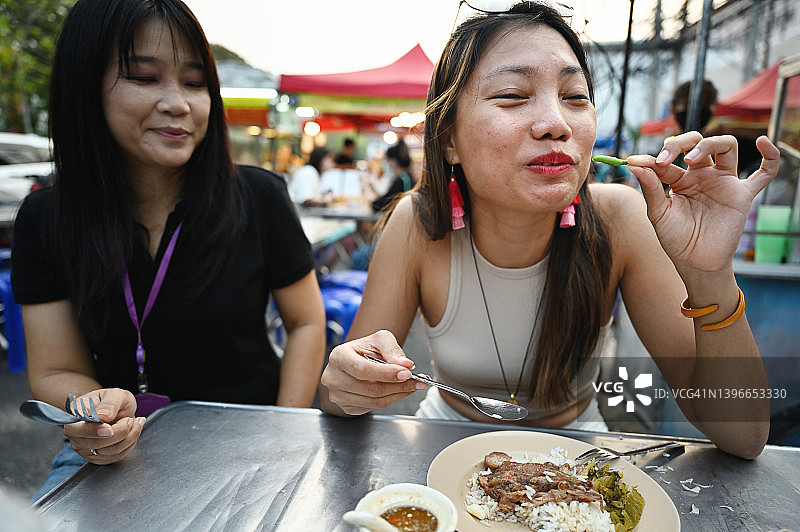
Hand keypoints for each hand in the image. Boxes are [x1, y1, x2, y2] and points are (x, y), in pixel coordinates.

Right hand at [63, 388, 144, 464]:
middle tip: (129, 419)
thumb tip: (102, 416)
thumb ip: (109, 403)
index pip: (76, 429)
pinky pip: (115, 457)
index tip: (110, 428)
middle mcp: (75, 434)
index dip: (93, 431)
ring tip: (133, 423)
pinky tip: (131, 432)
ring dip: (128, 437)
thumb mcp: (115, 394)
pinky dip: (129, 444)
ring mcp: (85, 448)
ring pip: (109, 452)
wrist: (115, 410)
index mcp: (75, 415)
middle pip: (95, 443)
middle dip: (120, 431)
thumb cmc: (111, 401)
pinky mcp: (97, 456)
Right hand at [319, 330, 426, 414]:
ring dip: (398, 394)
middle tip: (417, 381)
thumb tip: (405, 365)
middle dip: (398, 386)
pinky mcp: (346, 406)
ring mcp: (338, 395)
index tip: (407, 373)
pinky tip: (398, 390)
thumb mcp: (380, 339)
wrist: (356, 360)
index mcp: (338, 356)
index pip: (363, 370)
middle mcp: (333, 377)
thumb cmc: (366, 349)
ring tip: (412, 385)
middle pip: (371, 389)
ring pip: (374, 401)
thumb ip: (392, 349)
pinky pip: (372, 407)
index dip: (387, 373)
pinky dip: (390, 399)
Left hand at [626, 133, 779, 272]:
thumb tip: (634, 165)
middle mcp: (702, 176)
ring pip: (725, 147)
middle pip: (698, 143)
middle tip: (665, 158)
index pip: (668, 159)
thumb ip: (650, 188)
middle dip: (680, 144)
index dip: (651, 158)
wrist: (695, 262)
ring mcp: (723, 183)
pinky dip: (770, 156)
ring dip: (709, 144)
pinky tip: (763, 142)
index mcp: (680, 179)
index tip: (633, 162)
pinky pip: (764, 173)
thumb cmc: (676, 239)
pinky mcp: (742, 195)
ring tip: (691, 159)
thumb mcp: (658, 213)